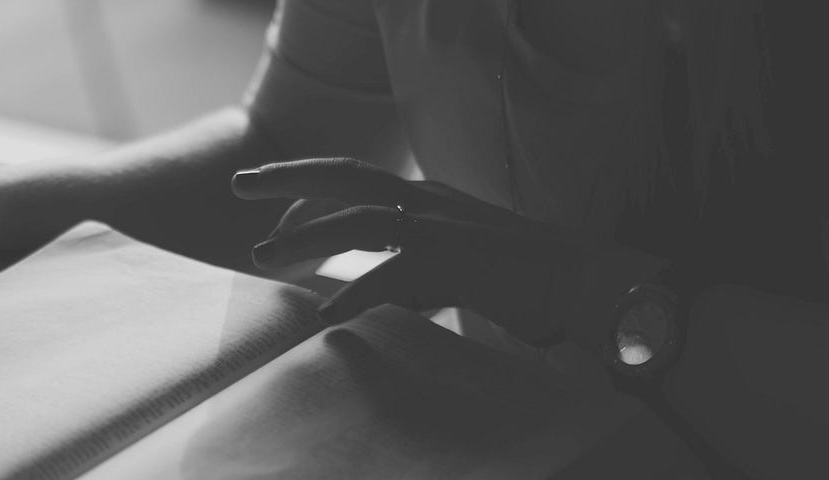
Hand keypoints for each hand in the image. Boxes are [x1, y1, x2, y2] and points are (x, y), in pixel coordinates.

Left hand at [231, 157, 665, 344]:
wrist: (589, 287)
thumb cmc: (523, 282)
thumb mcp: (454, 266)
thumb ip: (412, 271)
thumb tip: (375, 293)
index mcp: (427, 197)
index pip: (354, 180)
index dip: (307, 192)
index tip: (273, 218)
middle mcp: (430, 202)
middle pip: (345, 177)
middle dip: (288, 179)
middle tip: (238, 185)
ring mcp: (444, 227)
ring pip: (360, 220)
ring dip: (307, 237)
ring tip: (263, 257)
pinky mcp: (460, 261)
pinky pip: (396, 272)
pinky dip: (359, 289)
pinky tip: (328, 310)